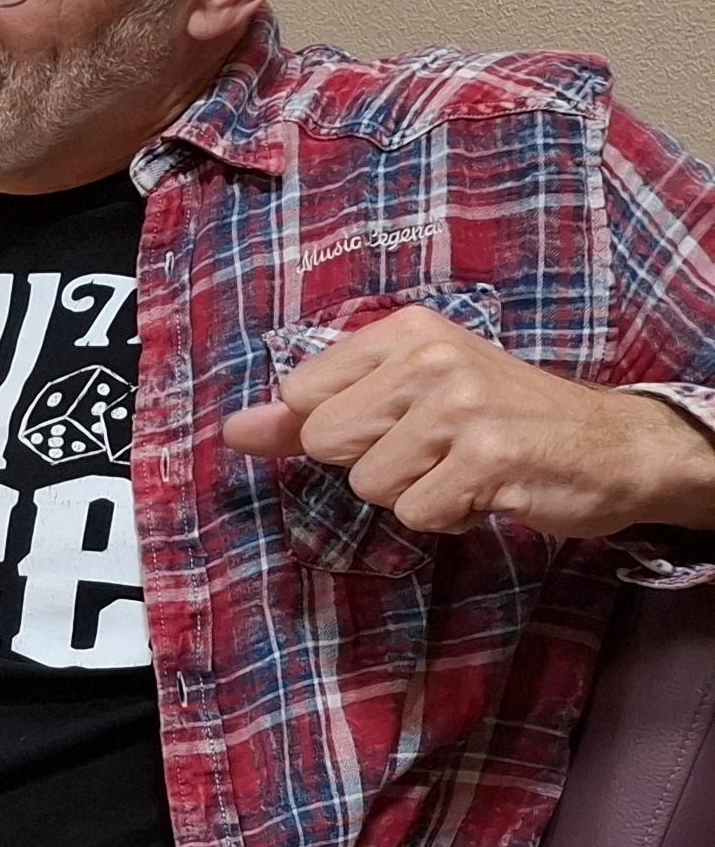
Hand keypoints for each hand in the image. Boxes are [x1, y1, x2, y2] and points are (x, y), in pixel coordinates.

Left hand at [219, 305, 714, 538]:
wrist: (612, 445)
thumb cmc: (501, 419)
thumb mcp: (406, 396)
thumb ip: (314, 412)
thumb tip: (232, 430)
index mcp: (405, 330)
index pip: (302, 393)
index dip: (337, 428)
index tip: (393, 423)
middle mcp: (431, 357)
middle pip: (325, 442)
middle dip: (372, 464)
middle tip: (434, 450)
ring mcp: (461, 405)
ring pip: (370, 484)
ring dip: (414, 493)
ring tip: (463, 468)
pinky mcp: (488, 457)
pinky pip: (416, 512)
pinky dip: (446, 517)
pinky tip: (485, 490)